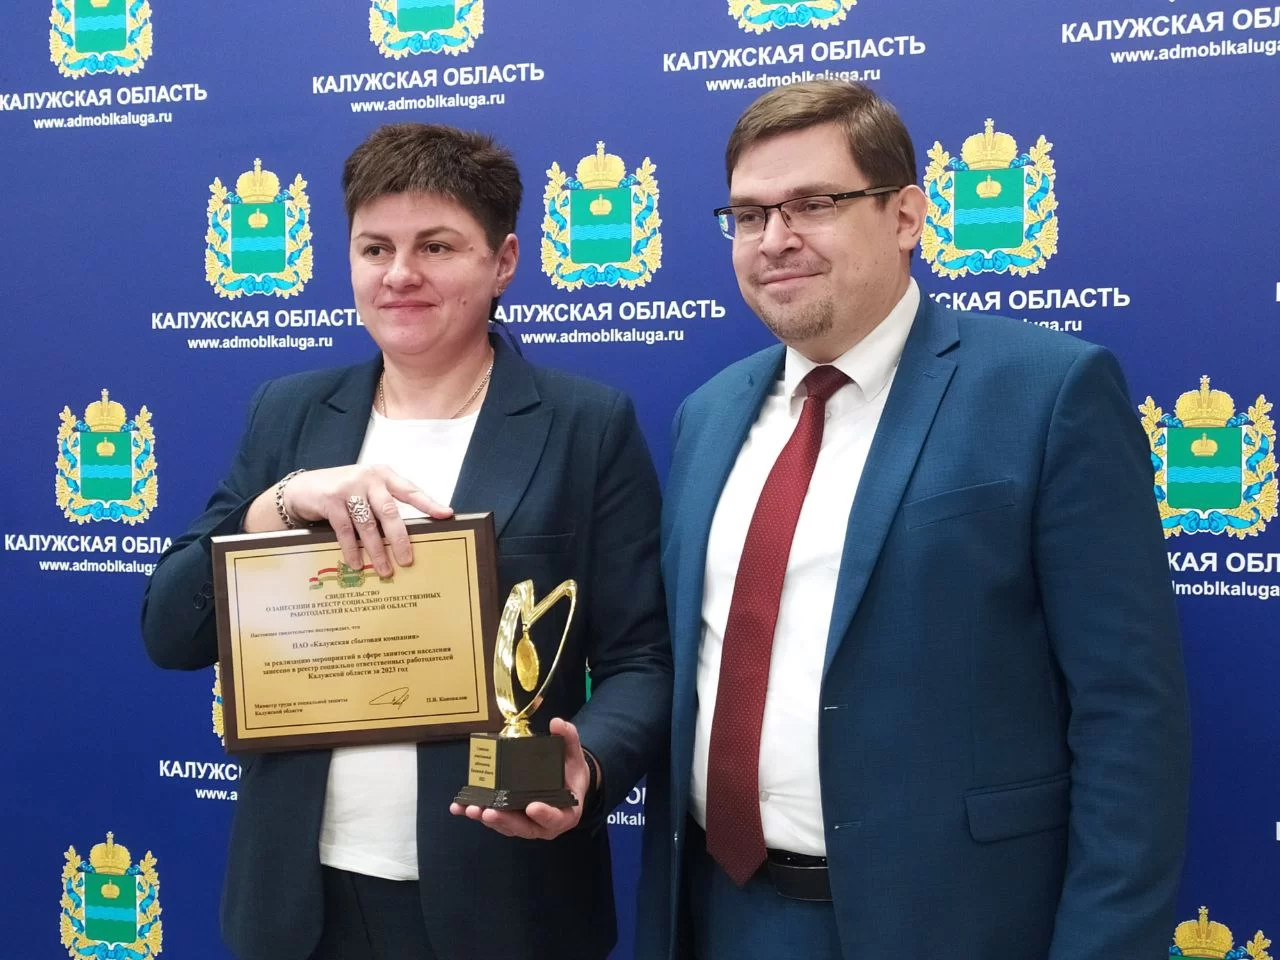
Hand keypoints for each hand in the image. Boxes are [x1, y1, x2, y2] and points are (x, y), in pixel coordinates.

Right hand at [283, 464, 451, 575]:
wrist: (304, 488)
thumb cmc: (343, 492)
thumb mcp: (366, 491)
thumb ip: (384, 505)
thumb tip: (405, 537)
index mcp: (384, 476)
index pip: (411, 491)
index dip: (429, 503)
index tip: (446, 515)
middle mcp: (369, 478)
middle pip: (390, 512)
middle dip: (400, 539)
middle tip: (408, 561)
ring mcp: (348, 488)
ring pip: (368, 525)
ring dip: (377, 551)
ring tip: (385, 570)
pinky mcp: (331, 500)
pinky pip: (346, 530)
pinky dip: (353, 549)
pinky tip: (357, 563)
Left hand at [449, 717, 590, 839]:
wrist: (566, 785)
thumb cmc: (570, 772)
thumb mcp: (574, 756)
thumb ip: (568, 739)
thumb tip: (557, 723)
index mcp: (565, 813)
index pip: (556, 818)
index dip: (545, 814)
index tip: (533, 807)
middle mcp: (545, 825)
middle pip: (525, 827)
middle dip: (506, 820)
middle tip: (490, 812)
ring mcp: (526, 824)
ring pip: (506, 826)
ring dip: (488, 819)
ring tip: (472, 809)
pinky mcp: (511, 820)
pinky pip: (495, 819)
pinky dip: (477, 814)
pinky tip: (459, 808)